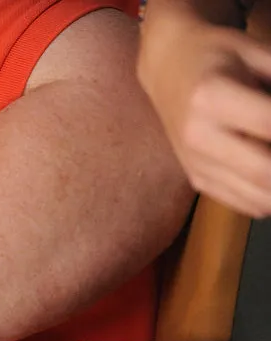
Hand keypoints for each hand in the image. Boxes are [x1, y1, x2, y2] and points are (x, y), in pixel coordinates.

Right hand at [138, 18, 270, 217]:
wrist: (166, 67)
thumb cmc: (217, 54)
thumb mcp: (256, 51)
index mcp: (210, 97)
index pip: (269, 124)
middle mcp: (197, 135)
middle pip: (264, 171)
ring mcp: (195, 162)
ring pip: (258, 196)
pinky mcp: (197, 178)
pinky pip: (244, 202)